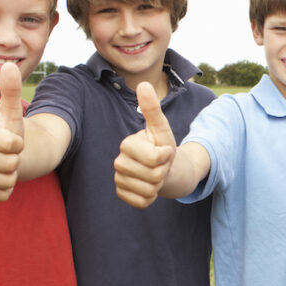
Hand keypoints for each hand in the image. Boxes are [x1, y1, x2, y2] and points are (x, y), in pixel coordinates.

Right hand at [0, 62, 25, 200]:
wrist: (3, 156)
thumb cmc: (9, 132)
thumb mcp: (12, 113)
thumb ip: (11, 90)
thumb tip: (10, 64)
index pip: (12, 145)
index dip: (19, 144)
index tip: (12, 140)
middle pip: (10, 165)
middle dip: (17, 161)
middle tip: (8, 156)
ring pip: (5, 182)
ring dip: (12, 176)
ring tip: (4, 166)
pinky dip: (6, 191)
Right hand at [114, 81, 175, 207]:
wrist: (163, 168)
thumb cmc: (163, 145)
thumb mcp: (162, 128)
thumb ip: (153, 109)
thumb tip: (143, 83)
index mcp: (127, 145)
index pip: (154, 159)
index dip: (166, 157)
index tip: (165, 151)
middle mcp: (118, 162)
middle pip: (152, 176)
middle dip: (163, 172)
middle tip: (161, 165)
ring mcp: (118, 180)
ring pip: (148, 190)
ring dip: (159, 185)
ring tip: (156, 175)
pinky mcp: (122, 195)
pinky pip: (142, 202)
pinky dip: (152, 198)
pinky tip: (150, 187)